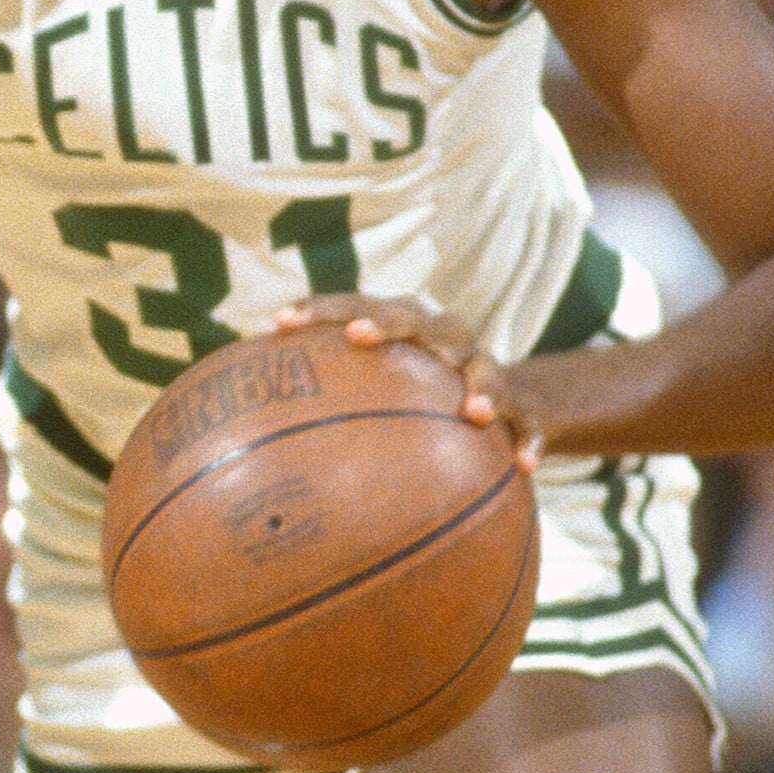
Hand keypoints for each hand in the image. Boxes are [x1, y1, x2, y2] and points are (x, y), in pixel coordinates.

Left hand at [273, 298, 541, 469]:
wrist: (505, 402)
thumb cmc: (420, 401)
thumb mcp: (379, 401)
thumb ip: (327, 410)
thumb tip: (241, 454)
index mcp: (403, 328)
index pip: (355, 306)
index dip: (319, 310)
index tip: (280, 322)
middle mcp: (443, 339)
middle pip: (419, 320)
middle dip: (389, 323)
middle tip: (360, 336)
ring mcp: (486, 369)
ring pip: (487, 366)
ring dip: (481, 384)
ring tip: (474, 411)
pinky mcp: (523, 406)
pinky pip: (531, 422)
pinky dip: (531, 440)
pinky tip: (526, 466)